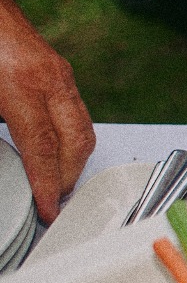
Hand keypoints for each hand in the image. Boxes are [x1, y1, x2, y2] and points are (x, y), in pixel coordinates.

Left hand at [0, 0, 94, 223]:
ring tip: (57, 183)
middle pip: (74, 143)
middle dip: (66, 177)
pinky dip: (72, 140)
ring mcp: (60, 77)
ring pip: (82, 130)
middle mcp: (49, 83)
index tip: (46, 208)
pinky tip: (57, 151)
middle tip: (53, 202)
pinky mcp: (62, 74)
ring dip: (73, 161)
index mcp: (21, 87)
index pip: (42, 148)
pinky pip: (78, 115)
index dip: (46, 182)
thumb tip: (3, 155)